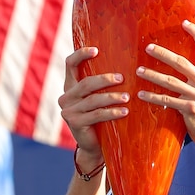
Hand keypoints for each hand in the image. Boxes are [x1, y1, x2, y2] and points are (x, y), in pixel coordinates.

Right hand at [57, 47, 129, 168]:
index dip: (80, 54)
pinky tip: (124, 111)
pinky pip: (97, 115)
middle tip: (122, 78)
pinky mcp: (75, 123)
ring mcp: (68, 111)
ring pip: (93, 100)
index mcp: (70, 85)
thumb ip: (102, 84)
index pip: (70, 64)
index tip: (96, 49)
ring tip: (127, 97)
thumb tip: (126, 64)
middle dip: (105, 80)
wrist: (92, 144)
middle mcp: (66, 96)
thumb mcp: (98, 98)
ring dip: (112, 97)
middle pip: (85, 83)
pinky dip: (112, 112)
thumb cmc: (100, 116)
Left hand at [134, 21, 194, 148]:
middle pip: (182, 62)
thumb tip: (182, 60)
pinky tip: (141, 94)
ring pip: (171, 81)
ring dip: (152, 75)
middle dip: (163, 53)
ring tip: (139, 71)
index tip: (184, 22)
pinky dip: (153, 97)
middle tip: (148, 47)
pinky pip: (167, 100)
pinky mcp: (191, 109)